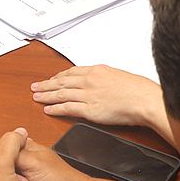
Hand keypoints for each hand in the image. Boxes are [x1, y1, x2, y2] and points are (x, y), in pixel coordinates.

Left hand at [32, 65, 160, 127]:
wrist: (144, 100)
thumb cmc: (138, 90)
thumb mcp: (118, 76)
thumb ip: (105, 78)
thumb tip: (100, 82)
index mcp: (96, 70)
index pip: (71, 72)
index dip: (59, 76)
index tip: (52, 79)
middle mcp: (89, 81)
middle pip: (61, 82)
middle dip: (46, 84)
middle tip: (35, 86)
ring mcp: (88, 95)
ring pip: (61, 94)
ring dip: (46, 96)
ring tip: (36, 97)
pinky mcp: (89, 110)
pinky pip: (67, 108)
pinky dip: (55, 108)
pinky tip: (48, 109)